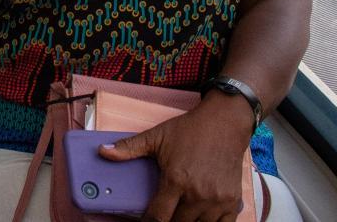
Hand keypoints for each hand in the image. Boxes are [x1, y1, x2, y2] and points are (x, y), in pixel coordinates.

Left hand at [99, 98, 250, 221]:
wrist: (224, 123)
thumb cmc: (189, 130)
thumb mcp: (156, 136)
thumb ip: (129, 147)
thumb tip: (102, 151)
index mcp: (176, 180)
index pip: (158, 217)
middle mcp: (197, 194)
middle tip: (164, 213)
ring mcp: (217, 200)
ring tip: (180, 214)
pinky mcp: (233, 202)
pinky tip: (199, 218)